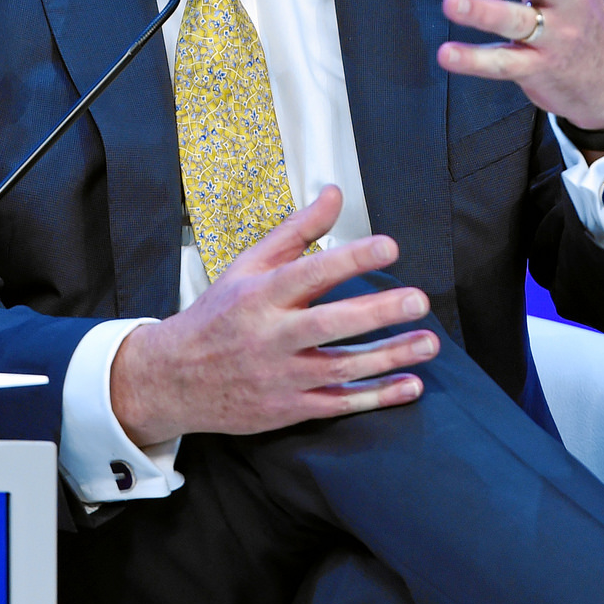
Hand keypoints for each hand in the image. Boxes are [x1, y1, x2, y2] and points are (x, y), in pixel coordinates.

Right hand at [108, 186, 438, 446]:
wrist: (173, 379)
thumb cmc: (217, 316)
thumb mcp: (247, 266)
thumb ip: (296, 232)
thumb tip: (334, 194)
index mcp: (260, 295)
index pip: (310, 273)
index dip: (351, 259)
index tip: (388, 246)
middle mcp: (270, 336)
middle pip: (330, 324)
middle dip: (378, 313)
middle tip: (419, 300)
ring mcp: (281, 376)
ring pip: (342, 368)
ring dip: (390, 356)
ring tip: (429, 343)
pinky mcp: (289, 408)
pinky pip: (340, 402)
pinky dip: (377, 396)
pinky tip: (411, 384)